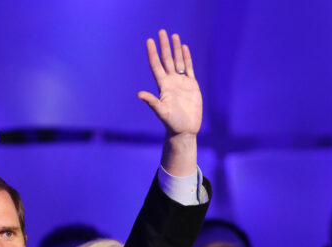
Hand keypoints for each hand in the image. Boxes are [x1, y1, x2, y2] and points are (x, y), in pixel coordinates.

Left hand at [138, 29, 201, 176]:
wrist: (185, 130)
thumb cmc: (172, 123)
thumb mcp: (161, 112)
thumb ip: (152, 102)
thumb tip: (139, 94)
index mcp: (163, 86)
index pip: (156, 65)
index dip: (152, 53)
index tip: (149, 41)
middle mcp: (171, 82)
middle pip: (167, 59)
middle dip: (164, 46)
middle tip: (161, 31)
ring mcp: (181, 83)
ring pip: (178, 61)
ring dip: (176, 49)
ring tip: (174, 35)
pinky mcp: (192, 86)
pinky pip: (188, 68)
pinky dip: (186, 58)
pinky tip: (184, 48)